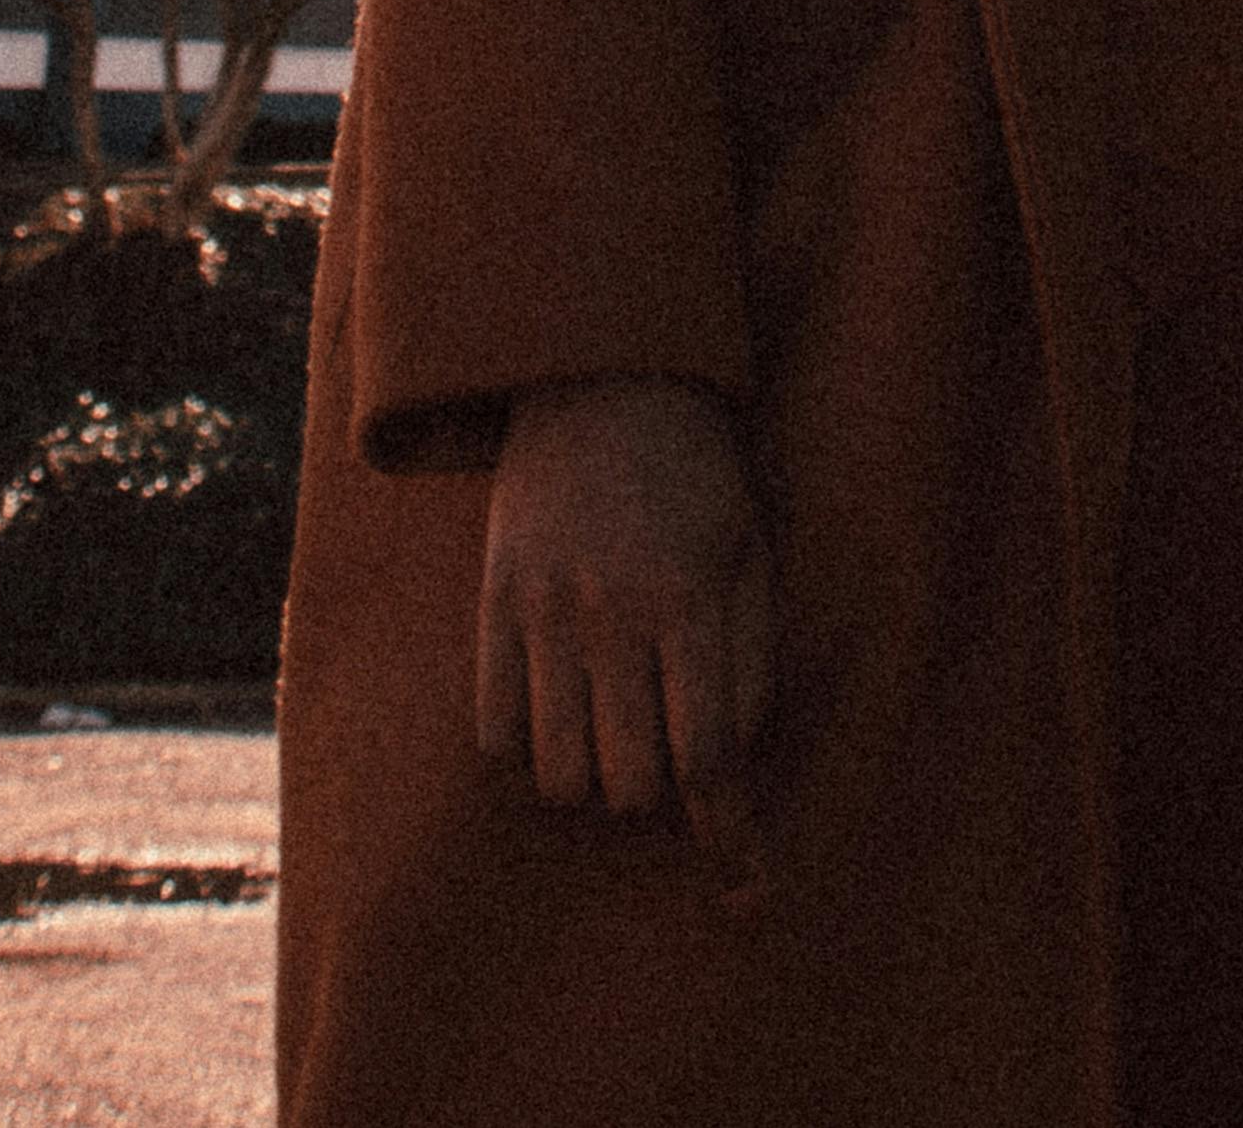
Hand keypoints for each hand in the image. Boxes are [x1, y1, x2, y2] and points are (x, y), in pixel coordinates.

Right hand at [477, 374, 772, 817]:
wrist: (603, 377)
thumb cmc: (695, 472)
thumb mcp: (748, 547)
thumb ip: (751, 657)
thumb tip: (735, 762)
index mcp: (689, 597)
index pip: (706, 752)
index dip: (724, 823)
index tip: (735, 865)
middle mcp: (613, 613)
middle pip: (628, 780)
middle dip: (654, 794)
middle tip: (662, 764)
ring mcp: (543, 612)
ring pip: (557, 774)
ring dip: (590, 783)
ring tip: (608, 741)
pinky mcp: (491, 605)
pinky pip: (494, 735)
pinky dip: (526, 754)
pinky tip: (555, 721)